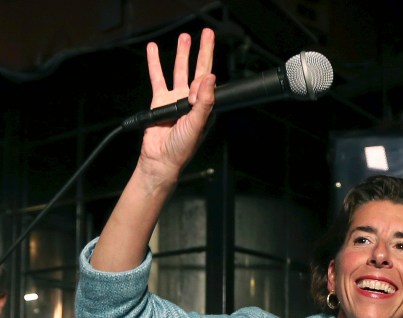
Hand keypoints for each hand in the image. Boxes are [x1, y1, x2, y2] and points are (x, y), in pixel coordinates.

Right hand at [138, 28, 216, 185]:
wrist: (160, 158)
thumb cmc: (182, 147)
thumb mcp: (196, 124)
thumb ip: (203, 102)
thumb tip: (210, 79)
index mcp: (205, 106)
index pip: (209, 80)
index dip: (209, 66)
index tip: (208, 55)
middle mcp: (192, 100)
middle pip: (197, 70)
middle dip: (202, 52)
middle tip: (206, 34)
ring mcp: (176, 99)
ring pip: (179, 71)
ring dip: (182, 54)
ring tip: (184, 37)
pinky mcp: (160, 100)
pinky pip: (158, 78)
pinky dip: (155, 63)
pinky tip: (154, 49)